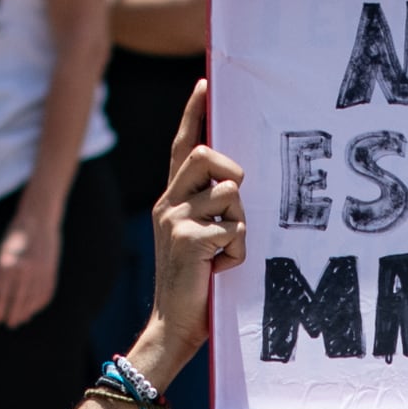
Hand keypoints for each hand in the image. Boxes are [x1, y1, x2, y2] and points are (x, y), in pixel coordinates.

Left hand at [0, 193, 62, 327]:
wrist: (40, 219)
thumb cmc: (16, 234)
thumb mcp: (1, 251)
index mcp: (10, 264)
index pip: (3, 294)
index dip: (0, 308)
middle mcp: (26, 269)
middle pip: (19, 300)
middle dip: (13, 314)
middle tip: (9, 324)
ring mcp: (41, 271)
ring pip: (34, 299)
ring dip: (27, 312)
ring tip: (21, 319)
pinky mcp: (51, 270)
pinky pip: (46, 293)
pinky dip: (39, 303)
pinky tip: (34, 309)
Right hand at [139, 79, 242, 368]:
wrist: (173, 325)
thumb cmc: (195, 283)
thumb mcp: (198, 237)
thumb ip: (209, 207)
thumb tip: (234, 181)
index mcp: (170, 199)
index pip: (180, 146)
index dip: (193, 114)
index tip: (204, 83)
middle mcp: (167, 203)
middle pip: (204, 155)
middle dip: (230, 171)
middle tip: (233, 205)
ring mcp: (175, 220)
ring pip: (229, 194)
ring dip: (240, 225)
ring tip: (224, 252)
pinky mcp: (189, 239)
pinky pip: (233, 229)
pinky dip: (237, 252)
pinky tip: (220, 269)